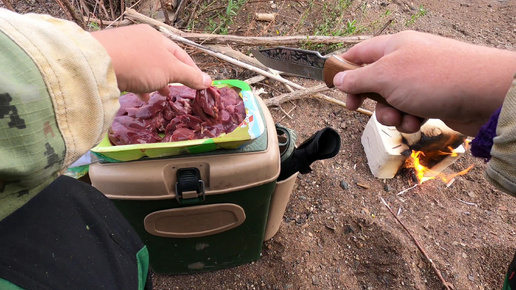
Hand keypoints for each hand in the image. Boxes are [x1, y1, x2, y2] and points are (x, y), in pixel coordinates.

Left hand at [91, 24, 211, 99]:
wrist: (97, 63)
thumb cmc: (139, 64)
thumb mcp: (170, 71)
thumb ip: (189, 76)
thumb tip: (209, 80)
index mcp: (157, 38)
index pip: (181, 55)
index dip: (191, 71)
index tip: (198, 85)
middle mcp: (140, 40)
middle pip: (162, 61)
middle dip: (170, 78)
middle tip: (175, 92)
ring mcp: (123, 49)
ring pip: (145, 68)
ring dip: (154, 82)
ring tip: (158, 96)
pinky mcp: (110, 60)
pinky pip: (130, 73)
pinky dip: (138, 84)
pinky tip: (140, 96)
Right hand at [333, 30, 515, 135]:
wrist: (482, 93)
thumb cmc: (433, 77)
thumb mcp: (385, 76)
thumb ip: (358, 78)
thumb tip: (339, 78)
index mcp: (393, 46)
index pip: (360, 53)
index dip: (344, 68)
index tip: (334, 85)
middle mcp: (406, 61)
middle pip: (373, 81)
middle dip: (367, 98)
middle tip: (356, 107)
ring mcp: (420, 81)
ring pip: (390, 101)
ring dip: (389, 114)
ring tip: (400, 117)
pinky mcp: (432, 99)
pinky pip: (409, 111)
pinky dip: (408, 119)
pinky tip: (416, 121)